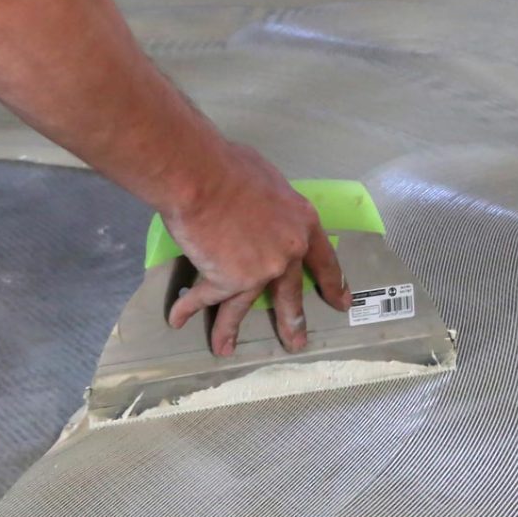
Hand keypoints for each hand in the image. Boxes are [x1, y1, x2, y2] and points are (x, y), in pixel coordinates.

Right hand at [161, 143, 349, 354]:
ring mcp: (260, 271)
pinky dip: (187, 307)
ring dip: (230, 330)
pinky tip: (177, 319)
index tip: (340, 302)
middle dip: (293, 321)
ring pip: (245, 306)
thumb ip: (271, 205)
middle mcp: (287, 252)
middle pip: (291, 293)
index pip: (324, 260)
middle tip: (297, 343)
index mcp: (302, 223)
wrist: (202, 178)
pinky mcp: (229, 281)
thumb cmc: (230, 166)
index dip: (333, 283)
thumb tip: (258, 210)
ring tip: (225, 350)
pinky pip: (205, 298)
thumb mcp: (267, 180)